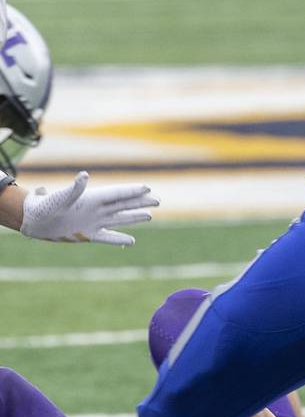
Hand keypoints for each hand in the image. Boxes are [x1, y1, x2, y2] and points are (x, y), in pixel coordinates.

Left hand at [20, 171, 158, 245]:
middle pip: (123, 205)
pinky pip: (108, 237)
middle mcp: (96, 209)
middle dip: (140, 202)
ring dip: (134, 217)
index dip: (132, 191)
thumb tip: (84, 175)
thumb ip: (74, 189)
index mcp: (92, 198)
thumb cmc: (45, 206)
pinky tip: (132, 241)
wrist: (34, 220)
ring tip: (150, 215)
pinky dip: (120, 239)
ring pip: (120, 219)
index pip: (117, 194)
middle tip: (158, 200)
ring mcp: (94, 222)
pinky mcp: (88, 235)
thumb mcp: (60, 198)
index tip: (147, 188)